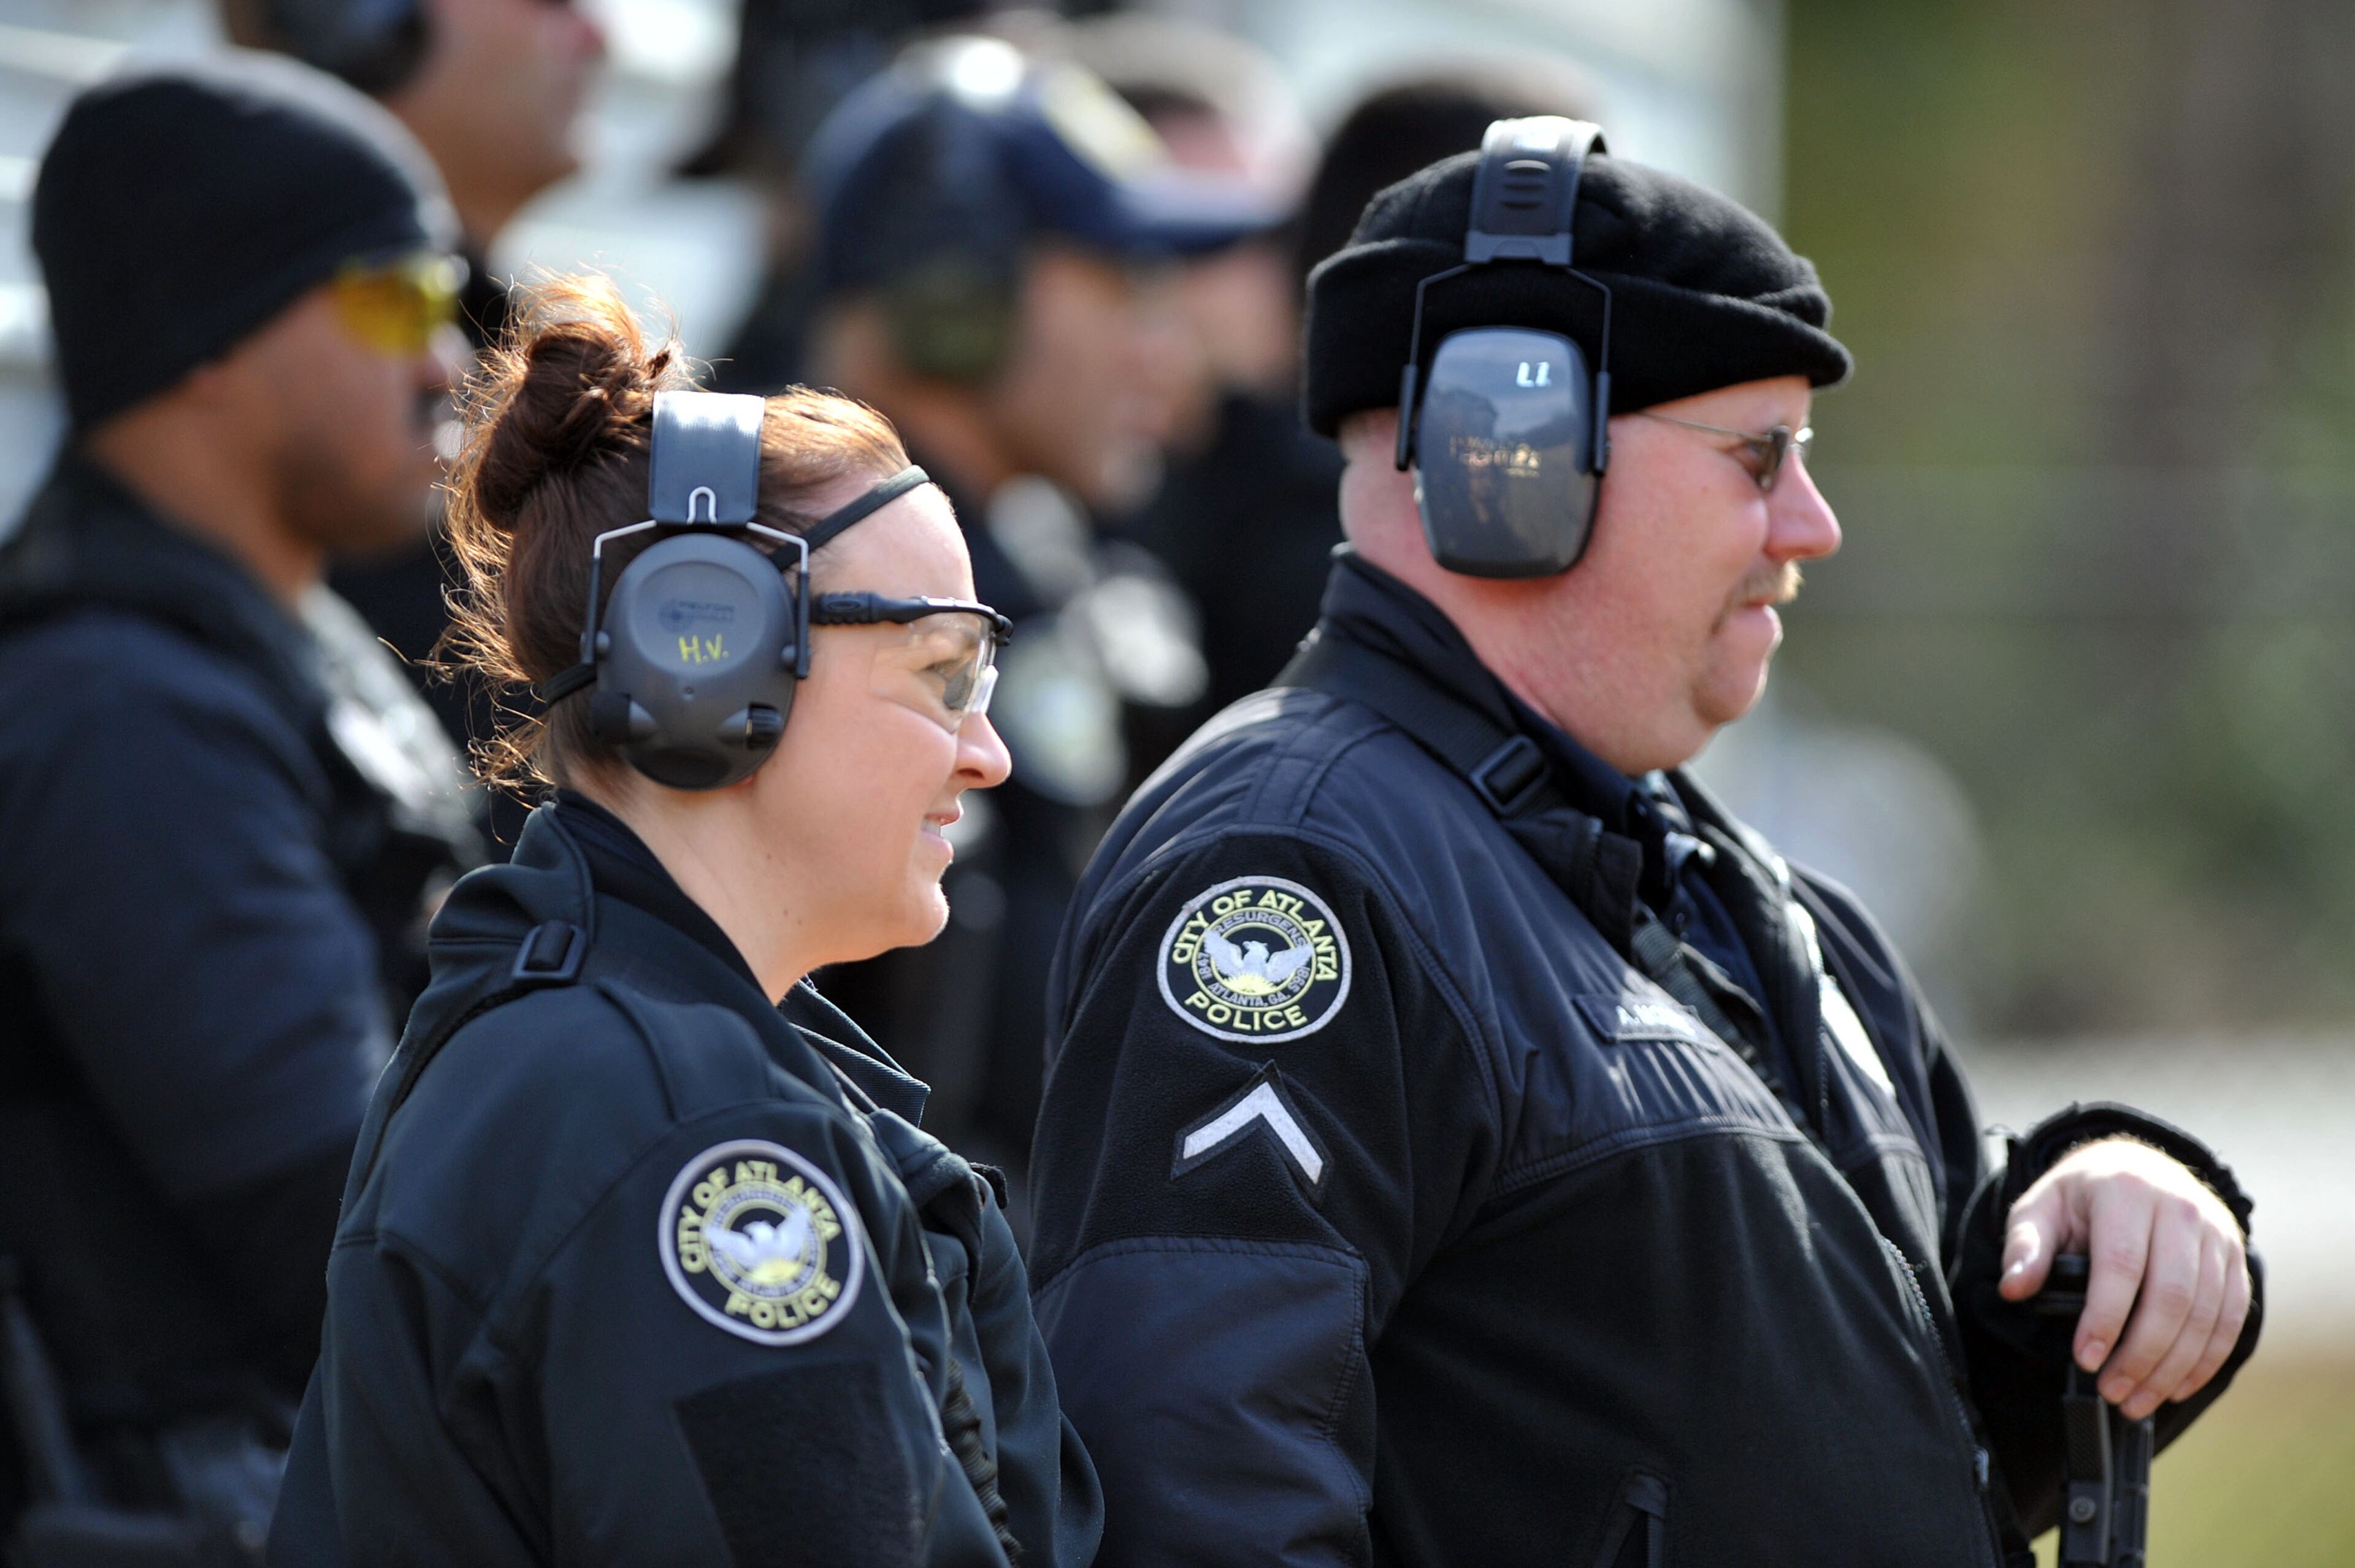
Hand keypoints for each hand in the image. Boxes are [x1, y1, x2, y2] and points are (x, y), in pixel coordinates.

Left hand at [1996, 1136, 2249, 1420]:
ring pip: (2205, 1313)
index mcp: (2126, 1189)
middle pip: (2171, 1296)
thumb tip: (2013, 1288)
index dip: (2105, 1318)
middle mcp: (2180, 1207)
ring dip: (2174, 1368)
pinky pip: (2231, 1316)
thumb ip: (2025, 1247)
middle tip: (2113, 1391)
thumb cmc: (2082, 1197)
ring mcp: (2216, 1232)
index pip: (2121, 1264)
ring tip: (2137, 1400)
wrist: (2137, 1167)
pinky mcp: (2236, 1256)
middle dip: (2142, 1355)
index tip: (2086, 1360)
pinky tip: (2176, 1386)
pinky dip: (2206, 1359)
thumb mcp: (2041, 1208)